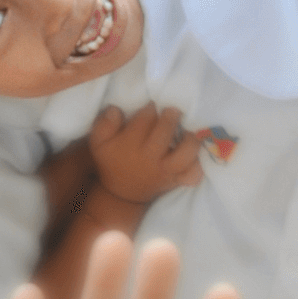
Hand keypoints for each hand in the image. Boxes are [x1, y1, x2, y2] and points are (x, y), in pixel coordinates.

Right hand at [88, 105, 203, 205]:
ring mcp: (167, 170)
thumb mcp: (99, 143)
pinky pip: (194, 173)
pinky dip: (199, 164)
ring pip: (186, 152)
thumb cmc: (113, 161)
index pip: (144, 120)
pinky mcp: (178, 180)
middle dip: (171, 116)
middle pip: (165, 132)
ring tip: (186, 131)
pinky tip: (195, 154)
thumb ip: (104, 124)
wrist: (123, 192)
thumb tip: (115, 109)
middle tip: (172, 111)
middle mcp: (151, 158)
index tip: (152, 106)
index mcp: (131, 146)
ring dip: (190, 138)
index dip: (150, 109)